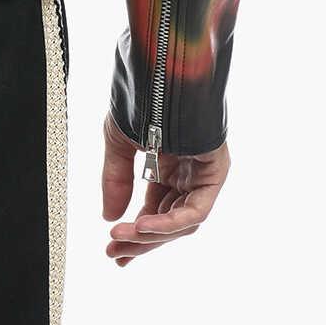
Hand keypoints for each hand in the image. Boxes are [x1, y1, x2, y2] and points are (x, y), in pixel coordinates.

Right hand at [101, 111, 229, 264]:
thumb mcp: (120, 142)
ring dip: (150, 235)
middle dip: (140, 241)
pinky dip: (170, 222)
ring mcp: (202, 174)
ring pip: (181, 221)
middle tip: (114, 255)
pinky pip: (196, 209)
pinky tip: (141, 226)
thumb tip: (109, 218)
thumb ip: (116, 180)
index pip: (154, 211)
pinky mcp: (216, 172)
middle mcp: (187, 175)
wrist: (161, 69)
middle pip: (168, 221)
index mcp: (166, 168)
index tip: (112, 249)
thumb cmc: (141, 98)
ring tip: (120, 240)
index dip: (134, 233)